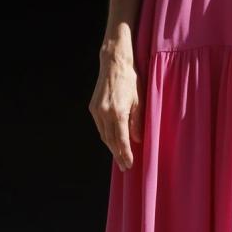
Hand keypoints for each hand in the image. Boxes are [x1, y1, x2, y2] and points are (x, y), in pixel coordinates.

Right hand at [88, 37, 143, 168]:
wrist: (114, 64)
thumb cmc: (130, 80)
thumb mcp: (139, 101)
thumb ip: (137, 122)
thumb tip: (137, 140)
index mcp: (118, 112)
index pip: (121, 140)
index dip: (125, 153)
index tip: (129, 164)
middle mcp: (104, 113)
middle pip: (110, 141)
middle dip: (118, 155)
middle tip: (124, 166)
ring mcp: (96, 110)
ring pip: (103, 135)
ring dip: (111, 147)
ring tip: (119, 157)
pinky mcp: (93, 107)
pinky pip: (100, 127)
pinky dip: (106, 136)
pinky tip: (112, 142)